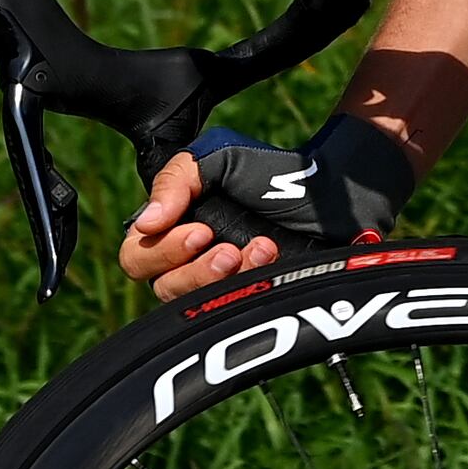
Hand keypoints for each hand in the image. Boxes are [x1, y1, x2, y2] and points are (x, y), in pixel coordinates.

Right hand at [113, 119, 420, 296]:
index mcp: (172, 228)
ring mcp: (221, 285)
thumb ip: (175, 181)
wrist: (329, 190)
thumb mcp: (217, 158)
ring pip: (196, 304)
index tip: (200, 232)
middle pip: (163, 287)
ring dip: (223, 280)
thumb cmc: (269, 173)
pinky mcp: (252, 299)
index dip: (161, 251)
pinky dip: (251, 284)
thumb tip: (146, 224)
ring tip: (258, 250)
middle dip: (193, 272)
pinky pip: (233, 310)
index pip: (138, 255)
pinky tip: (272, 258)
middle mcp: (189, 261)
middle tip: (226, 250)